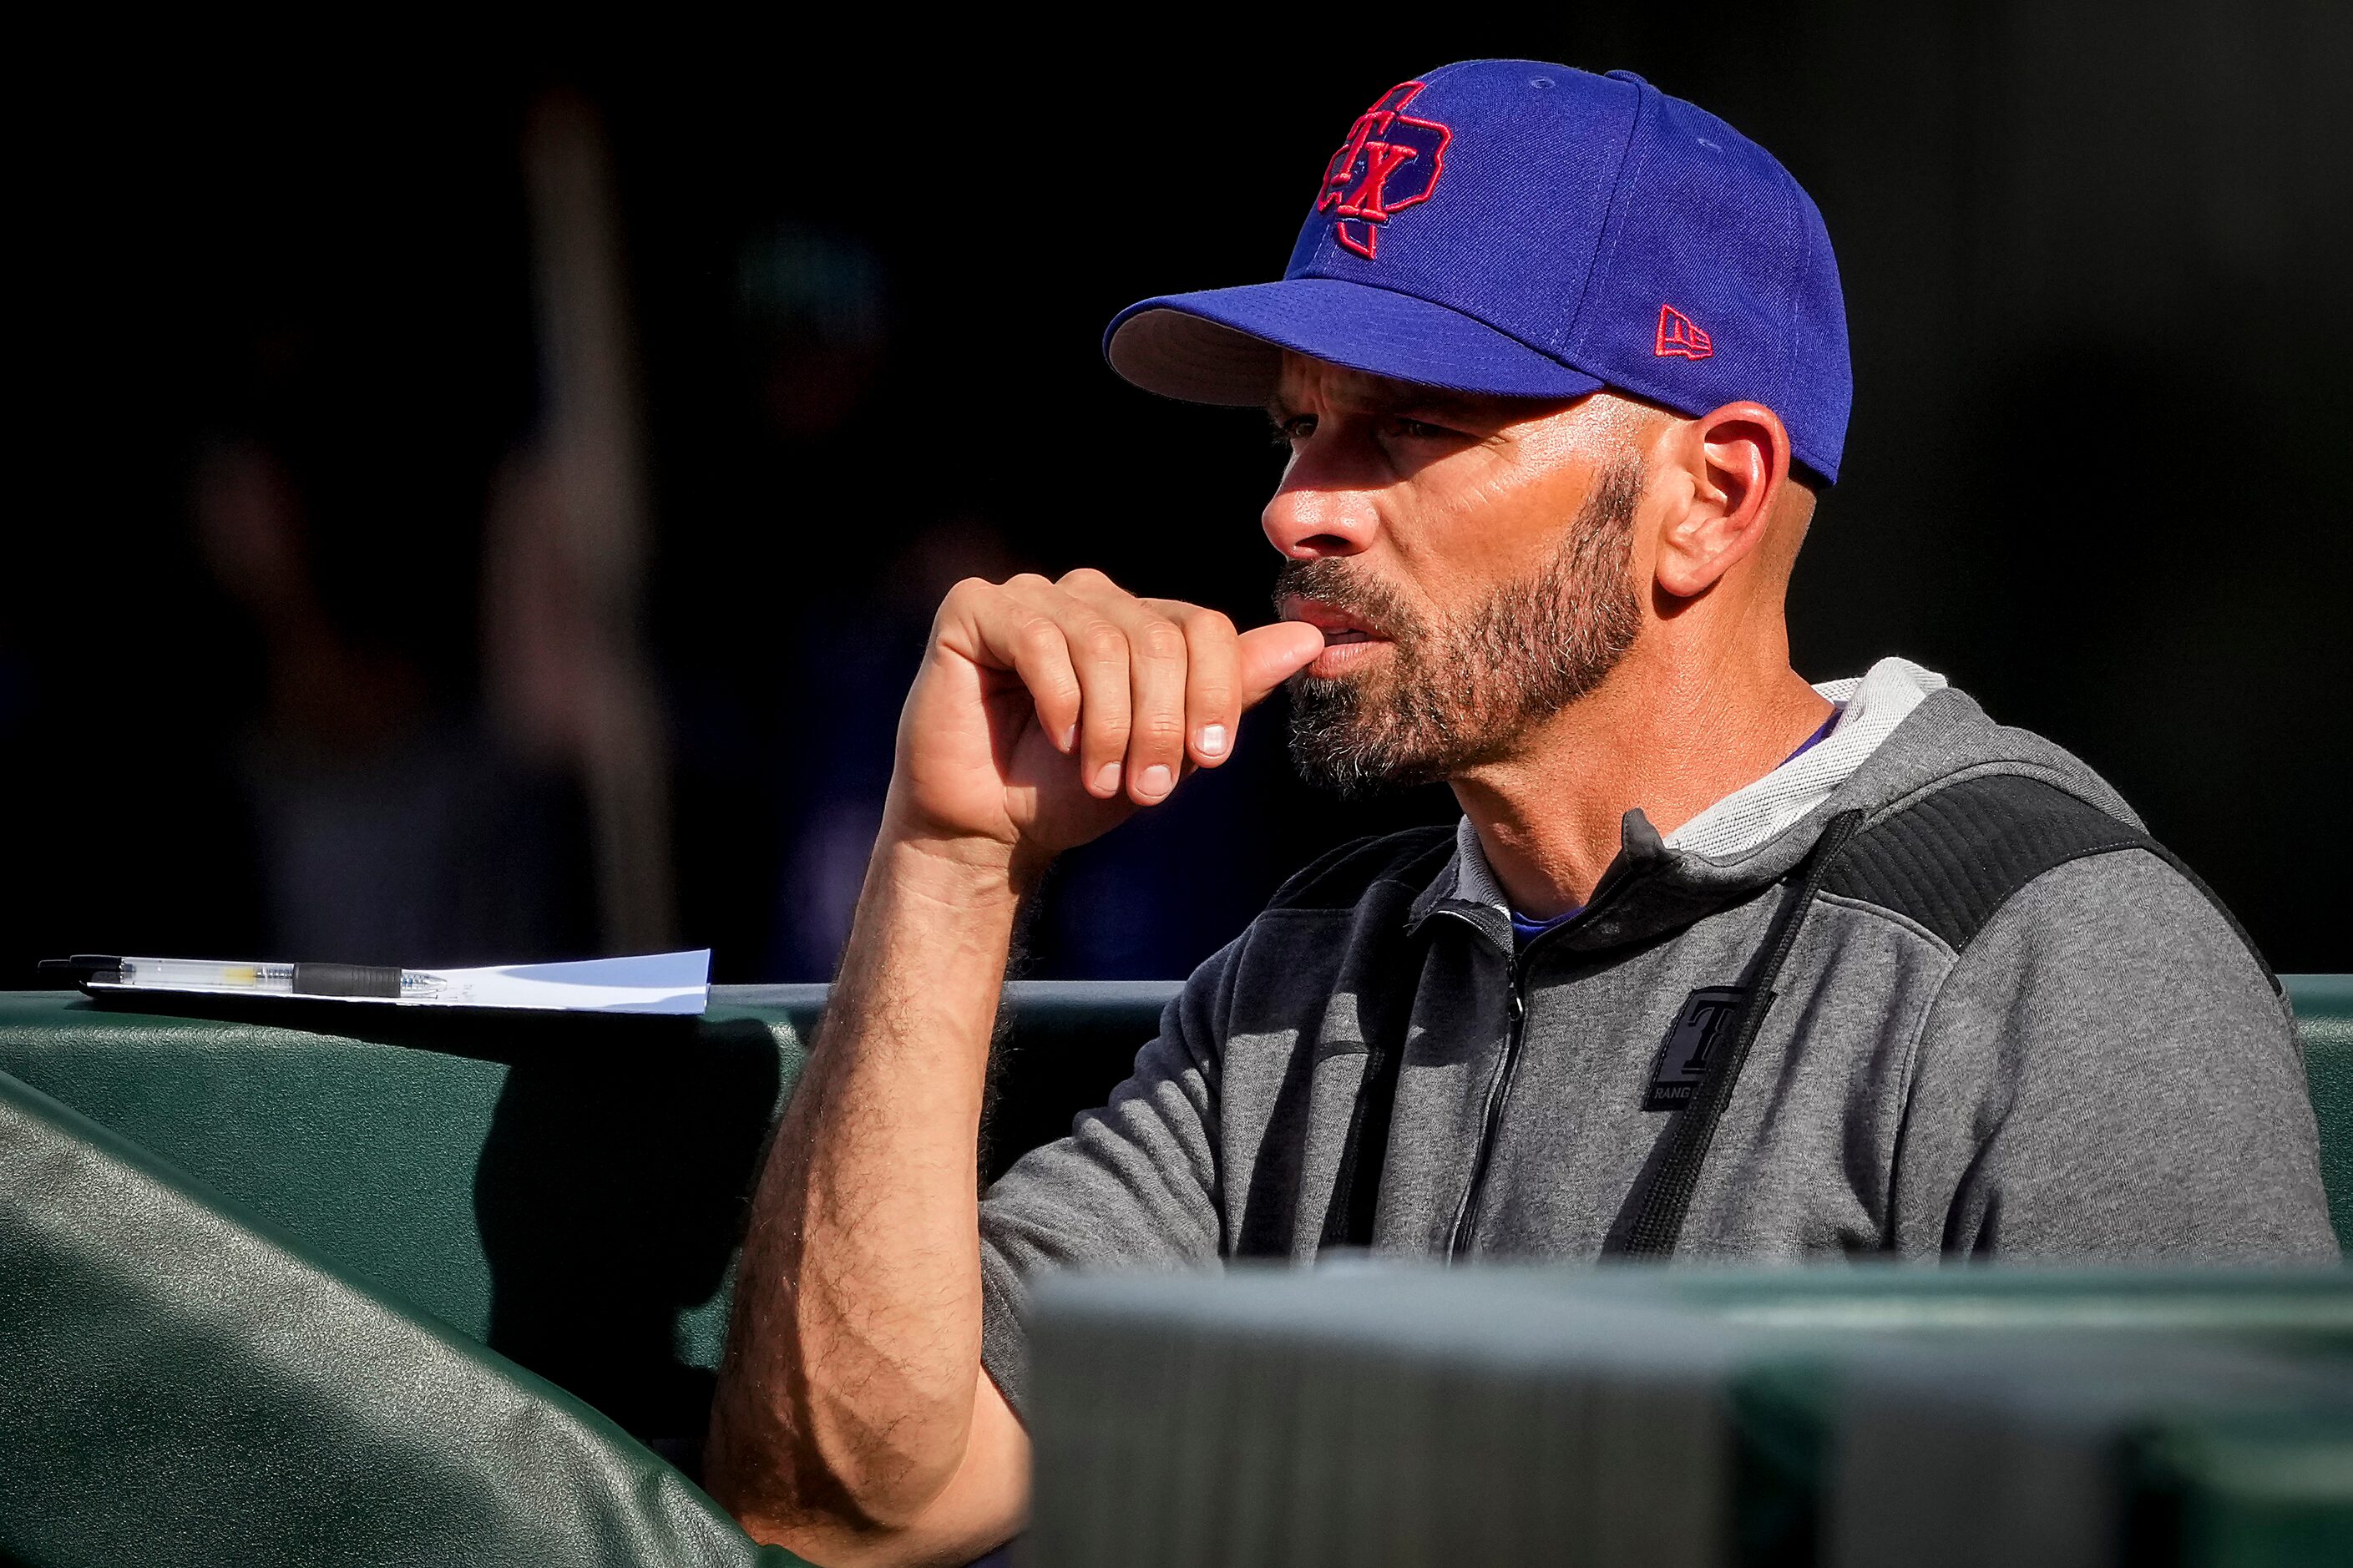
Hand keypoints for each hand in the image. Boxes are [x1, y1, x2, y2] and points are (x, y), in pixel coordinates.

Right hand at [882, 568, 1324, 877]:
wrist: (990, 831)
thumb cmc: (1073, 791)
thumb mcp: (1167, 750)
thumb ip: (1229, 690)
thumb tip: (1308, 639)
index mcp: (1138, 622)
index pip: (1205, 627)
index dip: (1215, 693)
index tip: (1207, 762)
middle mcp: (1088, 599)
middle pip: (1159, 638)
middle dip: (1161, 724)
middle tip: (1147, 790)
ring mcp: (1030, 598)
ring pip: (1104, 644)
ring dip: (1110, 726)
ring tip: (1100, 775)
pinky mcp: (975, 611)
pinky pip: (1038, 639)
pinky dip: (1060, 701)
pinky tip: (1056, 739)